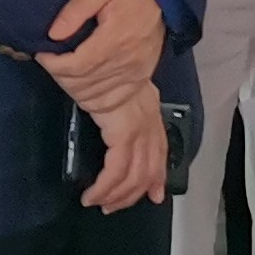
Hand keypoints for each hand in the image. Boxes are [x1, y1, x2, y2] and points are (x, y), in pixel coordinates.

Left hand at [36, 0, 167, 103]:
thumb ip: (76, 9)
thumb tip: (55, 34)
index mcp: (116, 38)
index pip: (77, 65)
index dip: (54, 64)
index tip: (43, 53)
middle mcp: (127, 61)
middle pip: (83, 83)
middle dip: (59, 75)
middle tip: (50, 61)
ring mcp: (135, 73)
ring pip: (95, 95)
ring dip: (72, 88)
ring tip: (62, 71)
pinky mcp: (139, 78)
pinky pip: (111, 101)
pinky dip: (91, 100)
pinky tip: (81, 89)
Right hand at [71, 73, 168, 212]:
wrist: (100, 48)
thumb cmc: (98, 62)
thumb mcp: (111, 84)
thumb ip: (113, 100)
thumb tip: (106, 112)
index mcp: (147, 109)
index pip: (158, 148)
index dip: (157, 175)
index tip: (153, 194)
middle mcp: (148, 118)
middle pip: (149, 166)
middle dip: (133, 193)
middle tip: (113, 206)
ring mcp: (138, 124)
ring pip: (136, 172)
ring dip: (119, 194)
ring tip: (102, 204)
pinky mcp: (123, 129)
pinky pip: (120, 168)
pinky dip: (108, 186)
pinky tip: (95, 195)